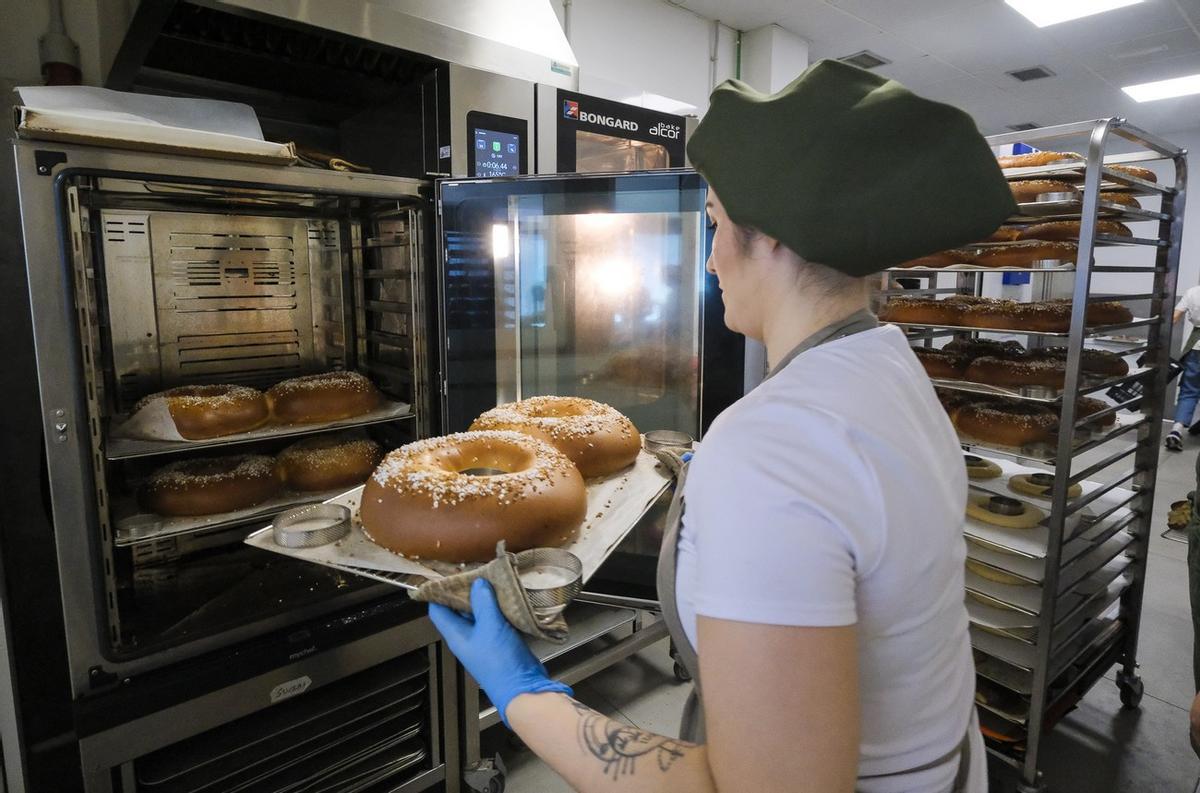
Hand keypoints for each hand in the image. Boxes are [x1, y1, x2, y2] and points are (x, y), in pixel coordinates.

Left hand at [429, 578, 571, 725]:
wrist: (522, 687)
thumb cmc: (500, 661)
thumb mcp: (490, 626)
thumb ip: (483, 602)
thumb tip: (477, 583)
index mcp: (456, 635)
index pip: (438, 609)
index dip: (438, 591)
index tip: (447, 574)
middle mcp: (467, 637)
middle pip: (459, 609)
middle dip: (467, 590)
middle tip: (477, 571)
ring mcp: (484, 639)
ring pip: (480, 613)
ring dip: (486, 598)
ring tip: (493, 579)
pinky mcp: (500, 641)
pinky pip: (496, 619)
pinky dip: (500, 607)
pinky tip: (508, 596)